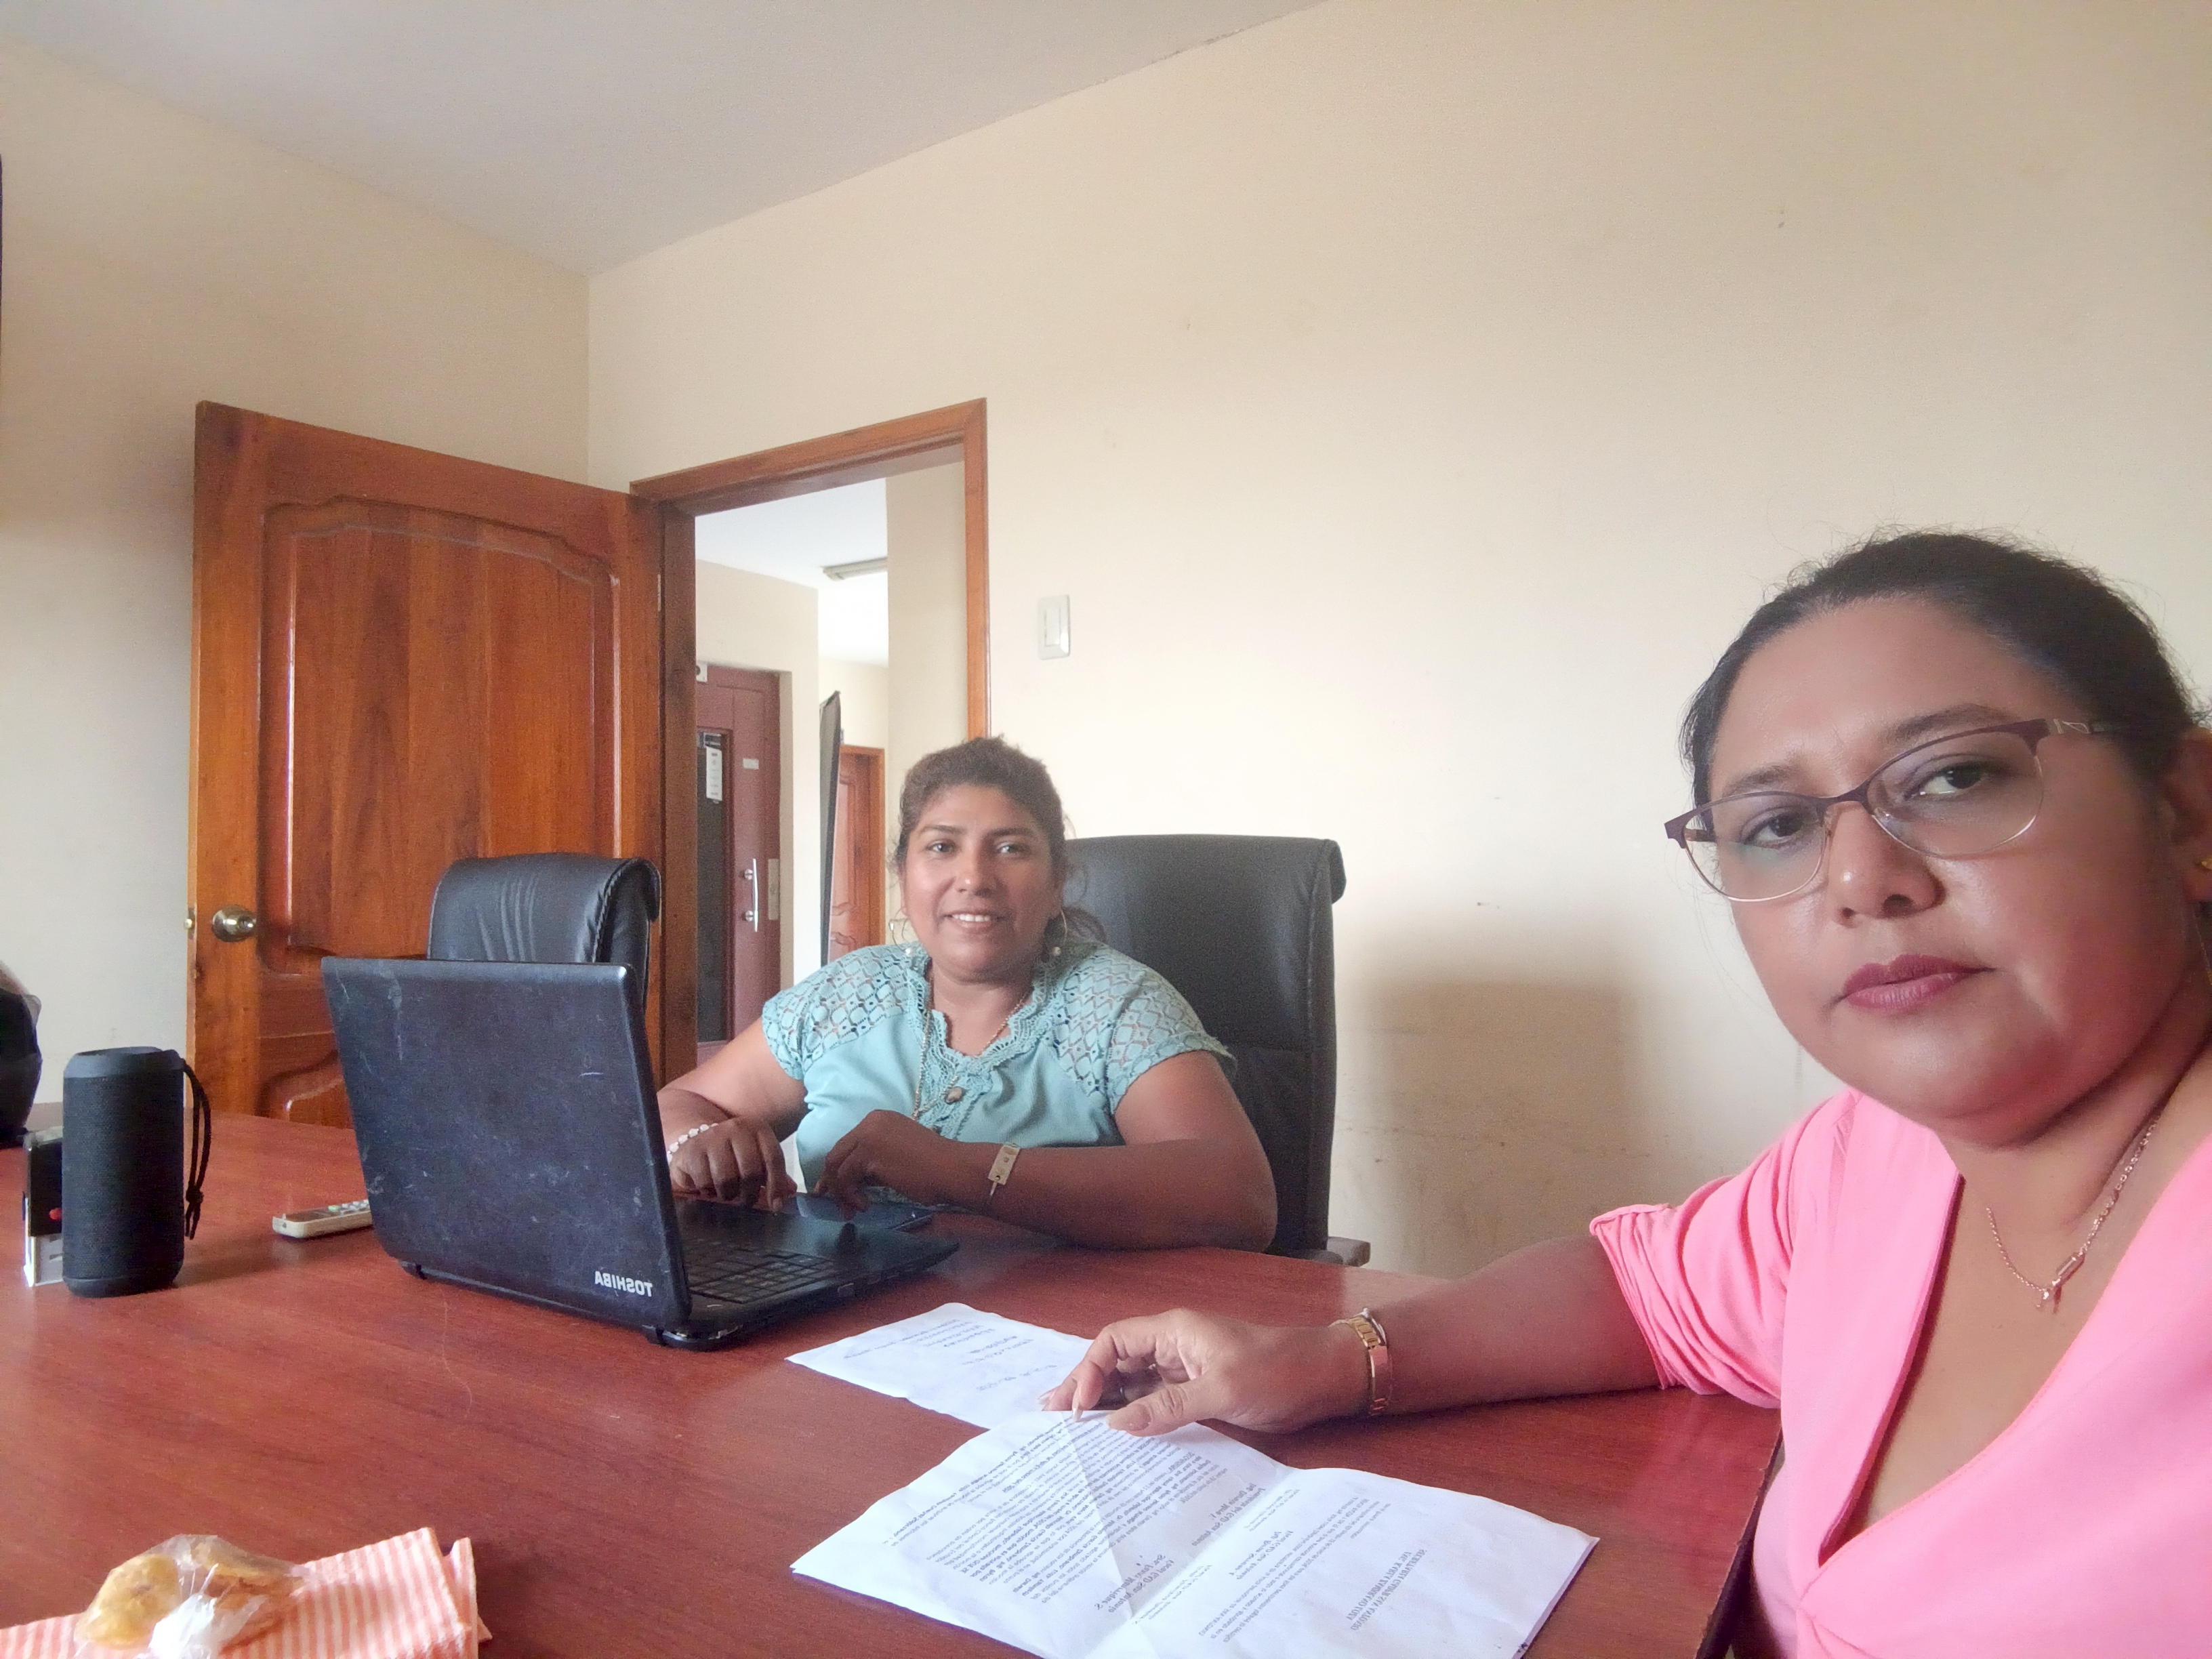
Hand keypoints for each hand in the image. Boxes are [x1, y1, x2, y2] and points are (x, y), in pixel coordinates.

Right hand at [666, 1115, 794, 1206]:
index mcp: (758, 1128)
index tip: (775, 1205)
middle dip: (750, 1193)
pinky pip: (705, 1182)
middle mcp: (736, 1128)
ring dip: (728, 1193)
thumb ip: (773, 1174)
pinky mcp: (692, 1150)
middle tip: (747, 1201)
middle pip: (751, 1171)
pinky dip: (708, 1191)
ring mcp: (713, 1137)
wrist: (694, 1142)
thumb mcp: (754, 1158)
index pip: (773, 1158)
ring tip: (727, 1193)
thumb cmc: (731, 1155)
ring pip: (727, 1178)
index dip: (776, 1185)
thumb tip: (789, 1192)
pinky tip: (709, 1187)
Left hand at [817, 1110, 973, 1209]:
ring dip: (842, 1193)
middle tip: (836, 1203)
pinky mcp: (868, 1155)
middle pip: (837, 1153)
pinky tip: (866, 1205)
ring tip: (855, 1209)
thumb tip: (854, 1180)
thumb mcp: (897, 1156)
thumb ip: (875, 1161)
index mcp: (879, 1119)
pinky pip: (845, 1178)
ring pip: (837, 1167)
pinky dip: (851, 1195)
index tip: (838, 1189)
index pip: (848, 1144)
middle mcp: (870, 1122)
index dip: (840, 1168)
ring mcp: (868, 1136)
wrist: (952, 1169)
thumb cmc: (933, 1166)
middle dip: (833, 1181)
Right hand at [1040, 1309, 1370, 1436]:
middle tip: (1050, 1414)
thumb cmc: (1276, 1373)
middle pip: (1117, 1360)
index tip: (1075, 1408)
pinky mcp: (1198, 1388)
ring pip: (1133, 1380)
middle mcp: (1173, 1345)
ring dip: (1104, 1400)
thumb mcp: (1221, 1391)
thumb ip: (1166, 1407)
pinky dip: (1131, 1413)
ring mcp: (1185, 1367)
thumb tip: (1114, 1426)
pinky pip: (1154, 1398)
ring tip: (1070, 1426)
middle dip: (1085, 1384)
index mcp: (1174, 1331)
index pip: (1115, 1342)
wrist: (1324, 1377)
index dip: (1089, 1371)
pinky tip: (1115, 1433)